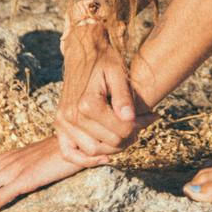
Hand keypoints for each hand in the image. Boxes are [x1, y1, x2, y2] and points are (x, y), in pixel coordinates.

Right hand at [55, 23, 153, 164]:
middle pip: (108, 143)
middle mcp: (71, 115)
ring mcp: (63, 121)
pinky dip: (85, 160)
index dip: (140, 126)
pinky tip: (104, 157)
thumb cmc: (104, 60)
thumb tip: (130, 119)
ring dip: (112, 148)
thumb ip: (124, 97)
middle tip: (143, 124)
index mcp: (87, 103)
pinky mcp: (60, 124)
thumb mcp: (118, 73)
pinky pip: (69, 152)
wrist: (83, 52)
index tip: (152, 116)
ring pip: (92, 151)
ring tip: (127, 134)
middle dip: (129, 137)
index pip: (121, 130)